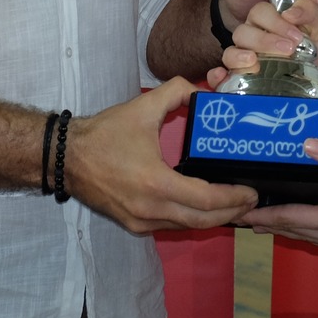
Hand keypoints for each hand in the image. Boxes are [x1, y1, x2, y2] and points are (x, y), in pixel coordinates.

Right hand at [62, 77, 256, 233]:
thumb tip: (202, 90)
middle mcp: (150, 208)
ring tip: (234, 206)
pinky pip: (170, 226)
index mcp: (156, 182)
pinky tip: (202, 209)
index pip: (206, 199)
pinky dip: (190, 220)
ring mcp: (141, 221)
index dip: (233, 198)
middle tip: (250, 201)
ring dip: (213, 219)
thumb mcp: (142, 107)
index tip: (251, 191)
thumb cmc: (103, 135)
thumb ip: (175, 92)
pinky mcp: (133, 225)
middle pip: (202, 221)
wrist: (65, 158)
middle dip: (231, 213)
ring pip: (186, 227)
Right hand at [211, 0, 317, 89]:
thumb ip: (312, 14)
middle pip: (245, 30)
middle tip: (289, 50)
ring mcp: (245, 56)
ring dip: (243, 54)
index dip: (276, 22)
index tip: (297, 37)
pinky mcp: (239, 77)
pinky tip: (230, 74)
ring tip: (257, 62)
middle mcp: (254, 36)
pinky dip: (221, 72)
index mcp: (270, 21)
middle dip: (265, 40)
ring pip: (232, 49)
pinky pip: (221, 71)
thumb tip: (292, 12)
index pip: (261, 11)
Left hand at [241, 140, 317, 250]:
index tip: (240, 213)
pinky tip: (309, 222)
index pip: (290, 219)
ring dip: (288, 229)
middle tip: (243, 216)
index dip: (263, 216)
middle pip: (296, 231)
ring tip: (268, 221)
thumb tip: (306, 144)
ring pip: (311, 237)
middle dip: (269, 224)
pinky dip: (308, 229)